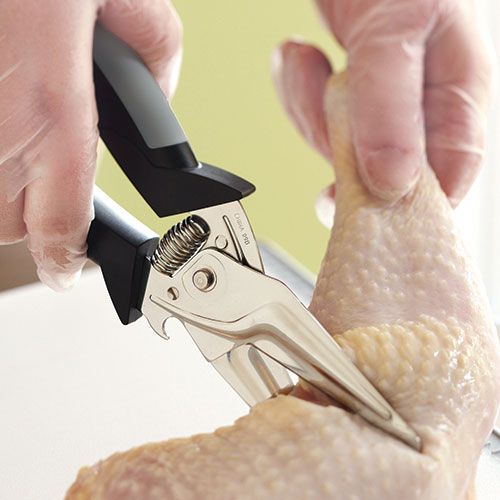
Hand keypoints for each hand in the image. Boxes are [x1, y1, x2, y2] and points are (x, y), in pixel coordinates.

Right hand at [0, 0, 181, 289]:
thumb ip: (154, 48)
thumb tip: (156, 87)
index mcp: (50, 110)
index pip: (59, 228)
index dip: (65, 258)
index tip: (68, 267)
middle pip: (10, 223)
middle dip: (34, 208)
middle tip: (48, 166)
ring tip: (18, 124)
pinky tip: (5, 104)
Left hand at [271, 0, 493, 224]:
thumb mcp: (399, 24)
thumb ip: (393, 108)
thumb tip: (393, 182)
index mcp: (459, 95)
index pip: (445, 179)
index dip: (405, 208)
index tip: (359, 213)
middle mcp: (422, 104)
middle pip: (381, 168)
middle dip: (339, 142)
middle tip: (331, 98)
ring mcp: (382, 99)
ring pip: (343, 144)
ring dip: (312, 109)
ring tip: (310, 59)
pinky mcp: (349, 89)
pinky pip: (319, 115)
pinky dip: (300, 89)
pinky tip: (303, 55)